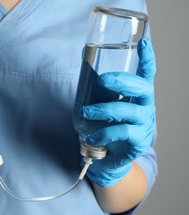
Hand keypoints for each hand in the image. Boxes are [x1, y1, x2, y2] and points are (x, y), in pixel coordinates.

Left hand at [82, 38, 155, 186]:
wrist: (107, 157)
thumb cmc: (105, 125)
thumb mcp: (101, 103)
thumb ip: (97, 85)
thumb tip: (83, 55)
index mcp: (137, 95)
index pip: (146, 74)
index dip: (147, 58)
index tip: (143, 42)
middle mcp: (145, 107)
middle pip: (143, 89)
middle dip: (123, 81)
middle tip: (103, 80)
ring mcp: (144, 125)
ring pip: (130, 112)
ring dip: (105, 110)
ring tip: (86, 113)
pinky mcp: (138, 142)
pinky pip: (124, 133)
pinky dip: (105, 133)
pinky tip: (92, 137)